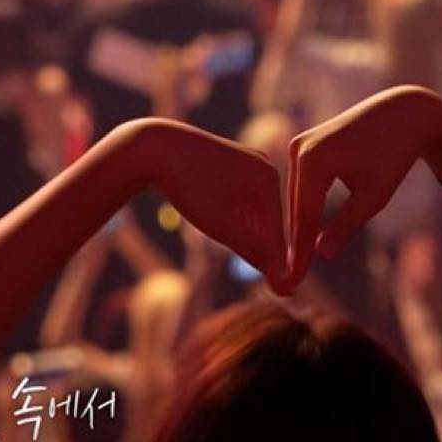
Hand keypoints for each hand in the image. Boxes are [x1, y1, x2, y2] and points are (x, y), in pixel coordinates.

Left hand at [135, 121, 288, 292]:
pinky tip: (219, 223)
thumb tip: (285, 285)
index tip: (282, 293)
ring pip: (255, 213)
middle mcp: (266, 166)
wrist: (155, 148)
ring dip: (245, 233)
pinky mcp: (235, 163)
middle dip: (260, 247)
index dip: (275, 265)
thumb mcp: (223, 226)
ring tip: (240, 252)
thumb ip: (255, 254)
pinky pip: (243, 200)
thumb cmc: (190, 188)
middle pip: (268, 222)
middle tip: (268, 282)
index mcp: (270, 178)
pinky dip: (235, 217)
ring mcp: (251, 162)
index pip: (278, 233)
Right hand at [283, 87, 441, 287]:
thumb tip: (322, 254)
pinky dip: (304, 208)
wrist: (403, 115)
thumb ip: (346, 225)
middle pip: (295, 207)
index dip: (299, 252)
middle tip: (289, 281)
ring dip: (297, 227)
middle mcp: (298, 148)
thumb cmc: (393, 157)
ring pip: (296, 197)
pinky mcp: (303, 144)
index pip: (303, 216)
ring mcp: (298, 143)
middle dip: (295, 242)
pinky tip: (301, 235)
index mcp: (313, 160)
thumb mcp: (373, 197)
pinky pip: (301, 184)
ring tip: (293, 264)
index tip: (294, 280)